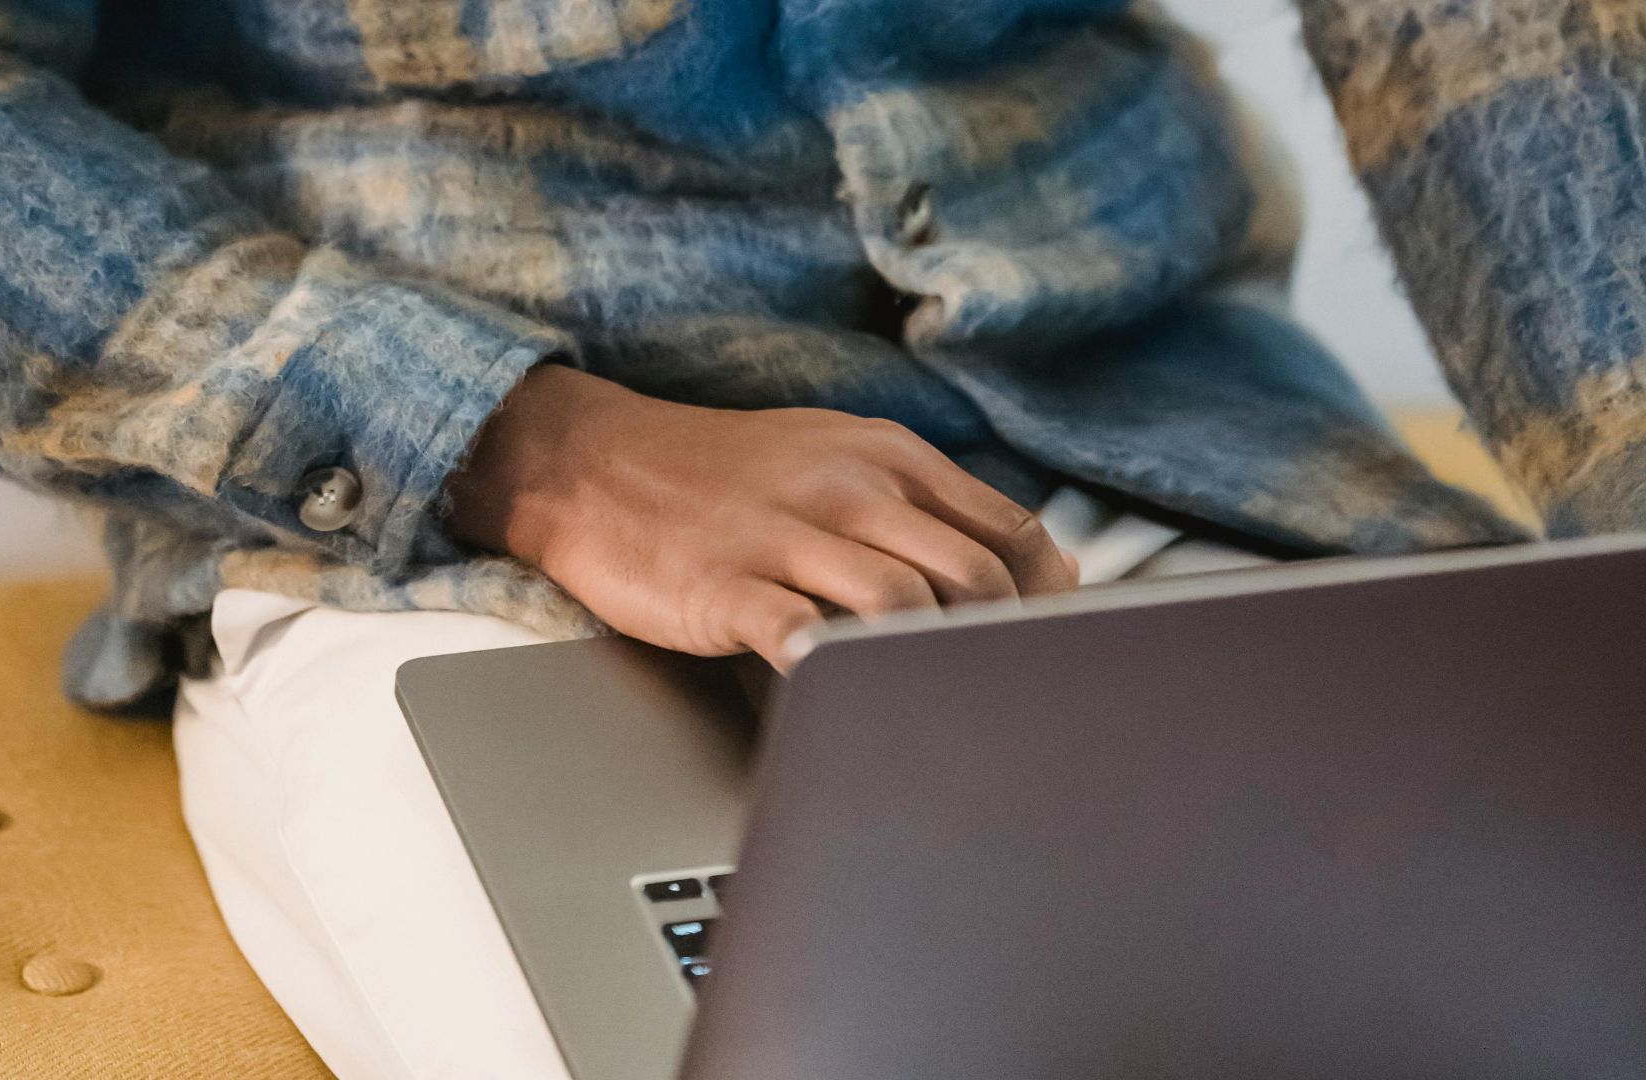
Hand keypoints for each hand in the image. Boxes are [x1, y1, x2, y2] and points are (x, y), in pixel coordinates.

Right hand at [446, 364, 1077, 669]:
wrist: (593, 462)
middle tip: (1004, 693)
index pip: (1009, 531)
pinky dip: (840, 673)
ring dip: (933, 664)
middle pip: (973, 575)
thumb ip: (929, 507)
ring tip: (940, 707)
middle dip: (1003, 644)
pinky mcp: (727, 587)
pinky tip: (854, 700)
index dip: (1048, 601)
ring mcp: (785, 536)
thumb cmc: (721, 474)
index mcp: (886, 457)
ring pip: (903, 605)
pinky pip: (803, 636)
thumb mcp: (835, 458)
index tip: (1052, 647)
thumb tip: (1038, 568)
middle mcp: (847, 489)